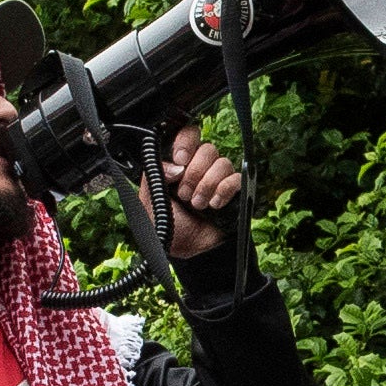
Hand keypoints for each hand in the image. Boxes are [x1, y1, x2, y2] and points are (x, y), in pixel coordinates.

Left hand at [158, 125, 245, 262]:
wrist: (190, 251)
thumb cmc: (170, 226)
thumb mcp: (149, 200)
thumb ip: (154, 175)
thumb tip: (175, 164)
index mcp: (179, 163)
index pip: (188, 134)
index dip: (185, 142)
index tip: (180, 160)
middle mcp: (200, 166)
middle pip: (207, 148)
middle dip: (194, 172)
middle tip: (184, 193)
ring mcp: (218, 178)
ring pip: (222, 162)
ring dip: (206, 185)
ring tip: (197, 204)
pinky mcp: (234, 191)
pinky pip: (236, 178)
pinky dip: (223, 191)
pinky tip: (214, 205)